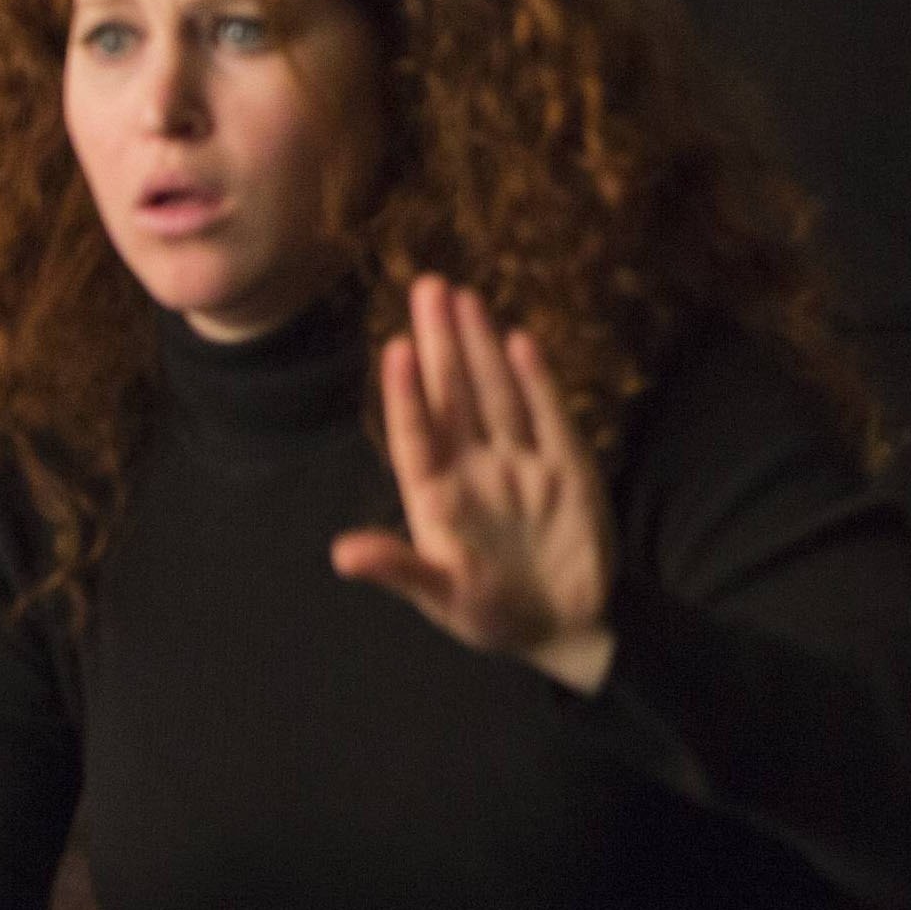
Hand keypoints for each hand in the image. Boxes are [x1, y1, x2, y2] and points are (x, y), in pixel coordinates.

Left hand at [332, 277, 618, 696]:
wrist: (569, 625)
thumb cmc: (494, 615)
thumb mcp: (443, 599)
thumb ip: (399, 569)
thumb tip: (342, 552)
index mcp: (436, 497)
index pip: (417, 434)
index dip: (407, 393)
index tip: (398, 347)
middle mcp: (476, 468)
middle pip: (456, 396)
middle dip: (443, 342)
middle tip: (429, 285)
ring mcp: (523, 463)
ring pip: (499, 393)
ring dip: (483, 347)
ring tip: (466, 299)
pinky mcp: (568, 466)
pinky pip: (549, 415)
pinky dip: (537, 379)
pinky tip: (520, 342)